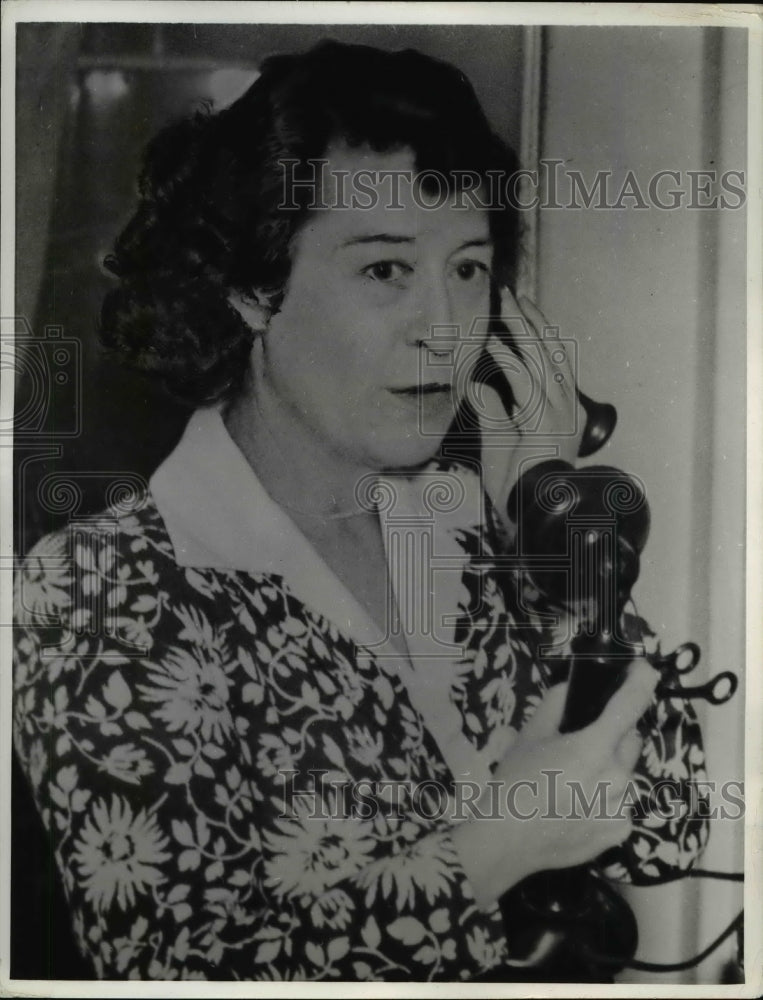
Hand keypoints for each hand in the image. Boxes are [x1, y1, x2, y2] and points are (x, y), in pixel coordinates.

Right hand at [452, 659, 657, 908]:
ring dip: (610, 769)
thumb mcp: (528, 736)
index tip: (644, 670)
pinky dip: (607, 800)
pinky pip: (621, 804)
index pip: (631, 704)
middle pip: (631, 740)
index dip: (641, 680)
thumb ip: (554, 705)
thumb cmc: (515, 782)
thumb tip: (571, 691)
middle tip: (582, 743)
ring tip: (575, 782)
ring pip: (626, 774)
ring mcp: (622, 807)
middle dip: (614, 735)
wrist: (506, 841)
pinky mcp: (620, 832)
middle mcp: (618, 776)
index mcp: (594, 747)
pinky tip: (578, 807)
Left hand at [478, 289, 585, 525]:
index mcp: (563, 409)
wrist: (531, 513)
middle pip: (551, 351)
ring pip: (541, 360)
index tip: (521, 308)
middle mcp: (566, 406)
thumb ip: (493, 410)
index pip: (554, 359)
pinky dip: (509, 362)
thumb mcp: (500, 438)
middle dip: (530, 319)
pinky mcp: (544, 423)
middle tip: (511, 294)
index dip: (538, 330)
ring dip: (521, 330)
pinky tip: (493, 344)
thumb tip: (478, 385)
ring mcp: (558, 414)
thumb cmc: (518, 482)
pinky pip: (526, 384)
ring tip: (503, 306)